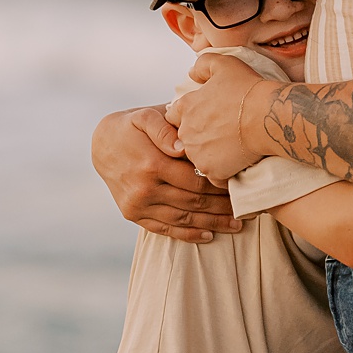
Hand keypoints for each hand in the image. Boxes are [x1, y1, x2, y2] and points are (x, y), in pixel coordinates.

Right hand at [90, 106, 241, 242]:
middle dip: (224, 207)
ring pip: (183, 219)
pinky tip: (209, 236)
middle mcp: (144, 189)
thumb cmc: (133, 126)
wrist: (101, 144)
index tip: (244, 188)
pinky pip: (164, 229)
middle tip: (250, 210)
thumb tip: (181, 147)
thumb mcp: (145, 116)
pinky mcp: (133, 214)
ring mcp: (138, 205)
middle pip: (194, 202)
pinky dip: (188, 235)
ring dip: (212, 224)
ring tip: (238, 225)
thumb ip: (165, 130)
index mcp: (152, 165)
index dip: (222, 187)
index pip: (197, 181)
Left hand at [162, 53, 265, 182]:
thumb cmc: (248, 89)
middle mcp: (186, 131)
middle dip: (199, 136)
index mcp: (185, 107)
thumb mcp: (224, 64)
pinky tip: (236, 162)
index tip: (207, 116)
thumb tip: (192, 73)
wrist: (267, 116)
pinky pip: (213, 175)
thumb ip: (203, 65)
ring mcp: (197, 153)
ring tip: (231, 148)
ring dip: (210, 154)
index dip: (190, 115)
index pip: (174, 115)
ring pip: (198, 157)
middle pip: (185, 138)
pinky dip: (223, 172)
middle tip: (221, 133)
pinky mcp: (212, 170)